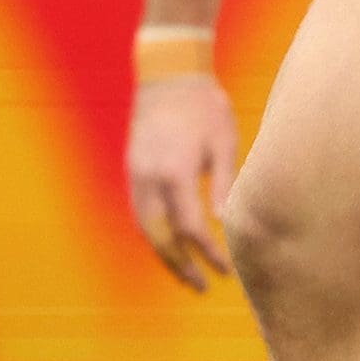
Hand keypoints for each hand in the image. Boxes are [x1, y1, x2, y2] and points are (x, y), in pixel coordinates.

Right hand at [126, 74, 239, 291]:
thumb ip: (225, 184)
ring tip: (184, 273)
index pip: (191, 227)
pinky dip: (152, 234)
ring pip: (144, 228)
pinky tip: (167, 243)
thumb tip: (227, 224)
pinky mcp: (132, 170)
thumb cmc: (204, 105)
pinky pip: (139, 212)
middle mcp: (149, 179)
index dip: (209, 253)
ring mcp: (135, 175)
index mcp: (175, 172)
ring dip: (163, 254)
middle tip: (201, 286)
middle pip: (160, 238)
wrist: (168, 74)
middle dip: (180, 266)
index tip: (227, 270)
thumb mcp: (224, 141)